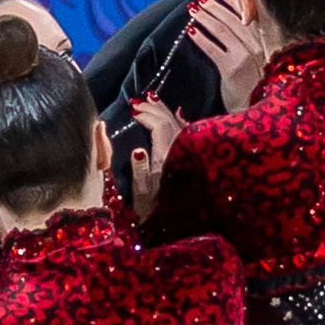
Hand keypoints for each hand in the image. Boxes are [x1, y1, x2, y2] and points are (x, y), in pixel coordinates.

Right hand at [130, 95, 183, 214]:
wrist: (176, 224)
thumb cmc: (154, 209)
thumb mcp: (143, 193)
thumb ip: (140, 171)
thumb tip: (137, 150)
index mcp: (168, 157)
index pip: (160, 126)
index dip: (147, 116)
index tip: (133, 111)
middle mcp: (181, 151)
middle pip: (170, 121)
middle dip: (155, 109)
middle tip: (140, 101)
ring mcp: (188, 153)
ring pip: (179, 124)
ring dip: (165, 112)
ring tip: (154, 102)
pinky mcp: (191, 158)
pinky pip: (186, 132)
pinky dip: (179, 121)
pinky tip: (179, 115)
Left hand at [184, 0, 263, 110]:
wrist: (257, 117)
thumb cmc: (257, 94)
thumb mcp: (260, 67)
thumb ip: (252, 47)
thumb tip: (240, 27)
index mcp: (266, 46)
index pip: (249, 18)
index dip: (235, 3)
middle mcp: (258, 49)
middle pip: (234, 21)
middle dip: (215, 8)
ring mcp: (246, 58)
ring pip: (223, 30)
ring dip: (205, 18)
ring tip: (193, 10)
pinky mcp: (232, 69)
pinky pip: (214, 49)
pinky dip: (202, 39)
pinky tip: (191, 32)